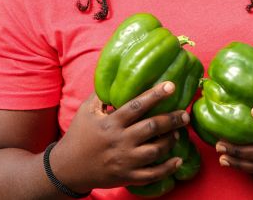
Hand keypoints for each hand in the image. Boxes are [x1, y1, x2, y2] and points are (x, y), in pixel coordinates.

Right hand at [50, 82, 191, 191]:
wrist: (67, 168)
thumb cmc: (78, 135)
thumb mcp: (85, 111)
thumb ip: (101, 95)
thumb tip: (115, 75)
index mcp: (110, 123)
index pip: (136, 106)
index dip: (155, 95)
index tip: (171, 86)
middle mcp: (119, 141)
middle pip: (152, 128)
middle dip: (172, 119)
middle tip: (185, 114)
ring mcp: (124, 161)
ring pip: (155, 150)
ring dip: (170, 141)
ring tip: (178, 133)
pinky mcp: (127, 177)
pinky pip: (152, 175)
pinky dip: (167, 168)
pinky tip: (178, 160)